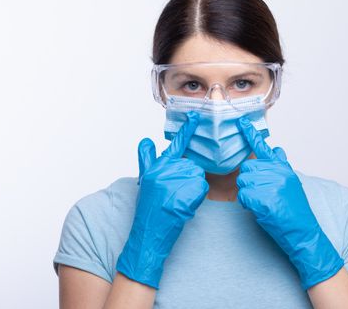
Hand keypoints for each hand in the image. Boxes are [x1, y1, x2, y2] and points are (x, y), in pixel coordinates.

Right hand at [116, 111, 208, 289]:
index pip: (176, 145)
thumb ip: (147, 160)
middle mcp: (167, 170)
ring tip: (176, 201)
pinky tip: (183, 206)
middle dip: (187, 180)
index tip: (196, 116)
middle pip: (191, 166)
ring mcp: (178, 180)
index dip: (187, 130)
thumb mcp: (145, 181)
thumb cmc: (148, 208)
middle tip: (173, 195)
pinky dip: (196, 198)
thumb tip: (145, 140)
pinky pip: (202, 189)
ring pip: (198, 178)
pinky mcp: (188, 191)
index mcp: (158, 166)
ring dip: (192, 190)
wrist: (149, 231)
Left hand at [236, 116, 344, 289]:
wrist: (304, 232)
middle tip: (262, 196)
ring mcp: (272, 185)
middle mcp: (278, 173)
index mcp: (283, 168)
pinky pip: (244, 196)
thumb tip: (277, 149)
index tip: (241, 122)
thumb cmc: (296, 211)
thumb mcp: (291, 183)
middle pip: (247, 169)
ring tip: (264, 203)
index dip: (251, 134)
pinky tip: (261, 210)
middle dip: (249, 183)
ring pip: (243, 182)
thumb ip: (280, 167)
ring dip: (248, 195)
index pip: (265, 148)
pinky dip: (248, 205)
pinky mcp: (265, 199)